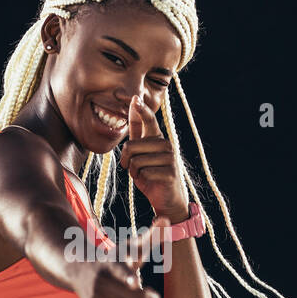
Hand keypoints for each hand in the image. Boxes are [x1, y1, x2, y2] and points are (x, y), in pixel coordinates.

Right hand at [74, 215, 169, 297]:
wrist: (78, 269)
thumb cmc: (113, 259)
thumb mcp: (128, 248)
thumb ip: (149, 238)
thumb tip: (166, 219)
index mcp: (110, 264)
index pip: (119, 271)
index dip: (127, 277)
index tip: (135, 283)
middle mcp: (100, 282)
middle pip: (131, 297)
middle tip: (154, 297)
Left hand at [118, 93, 190, 220]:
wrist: (167, 199)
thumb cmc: (151, 173)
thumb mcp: (141, 152)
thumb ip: (137, 131)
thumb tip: (134, 102)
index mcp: (158, 138)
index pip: (149, 120)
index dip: (141, 110)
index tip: (135, 98)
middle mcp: (166, 144)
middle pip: (131, 146)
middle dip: (126, 160)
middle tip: (134, 168)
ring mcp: (170, 158)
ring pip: (136, 160)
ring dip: (134, 172)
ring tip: (144, 175)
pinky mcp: (170, 172)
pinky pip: (144, 172)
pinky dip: (141, 179)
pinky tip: (150, 181)